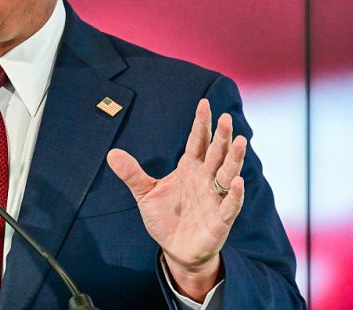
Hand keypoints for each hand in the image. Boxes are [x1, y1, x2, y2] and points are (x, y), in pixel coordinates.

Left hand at [106, 99, 245, 300]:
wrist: (176, 248)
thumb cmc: (165, 217)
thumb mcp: (145, 193)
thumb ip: (131, 173)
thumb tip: (111, 153)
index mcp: (189, 168)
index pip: (197, 142)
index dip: (201, 124)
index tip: (205, 103)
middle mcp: (205, 179)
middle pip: (216, 153)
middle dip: (221, 136)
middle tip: (225, 117)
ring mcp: (215, 198)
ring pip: (228, 173)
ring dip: (234, 158)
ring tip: (241, 141)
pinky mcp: (220, 220)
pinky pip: (230, 205)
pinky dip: (234, 194)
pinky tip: (237, 181)